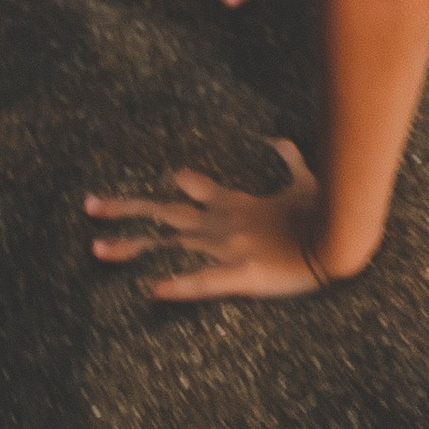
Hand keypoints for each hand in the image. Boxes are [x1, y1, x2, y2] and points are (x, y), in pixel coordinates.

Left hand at [85, 136, 342, 303]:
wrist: (339, 236)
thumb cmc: (322, 210)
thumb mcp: (303, 180)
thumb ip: (288, 159)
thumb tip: (277, 137)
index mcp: (234, 204)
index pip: (192, 189)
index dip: (171, 185)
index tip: (148, 181)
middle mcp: (220, 224)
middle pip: (163, 214)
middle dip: (125, 209)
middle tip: (88, 206)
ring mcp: (226, 249)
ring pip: (168, 247)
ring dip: (132, 249)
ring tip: (96, 251)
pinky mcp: (241, 276)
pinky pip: (204, 282)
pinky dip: (178, 286)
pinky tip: (152, 290)